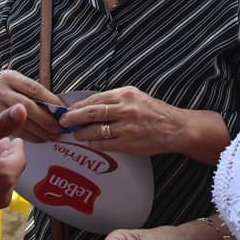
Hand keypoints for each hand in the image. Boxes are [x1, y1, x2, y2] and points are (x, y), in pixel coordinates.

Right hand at [0, 70, 64, 142]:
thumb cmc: (13, 93)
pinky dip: (32, 137)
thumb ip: (37, 94)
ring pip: (22, 122)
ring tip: (54, 136)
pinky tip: (42, 138)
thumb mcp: (21, 85)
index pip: (34, 88)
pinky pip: (17, 132)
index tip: (63, 110)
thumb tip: (60, 109)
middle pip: (27, 106)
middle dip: (46, 119)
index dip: (50, 100)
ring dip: (41, 132)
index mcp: (8, 77)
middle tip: (59, 128)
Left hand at [60, 87, 189, 156]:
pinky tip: (92, 142)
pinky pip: (104, 144)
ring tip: (77, 134)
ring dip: (82, 133)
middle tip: (63, 121)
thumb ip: (114, 99)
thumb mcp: (135, 96)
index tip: (68, 109)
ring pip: (95, 130)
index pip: (95, 99)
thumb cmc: (154, 112)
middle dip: (73, 118)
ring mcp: (127, 128)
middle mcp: (125, 109)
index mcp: (125, 94)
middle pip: (91, 112)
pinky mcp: (129, 144)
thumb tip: (88, 105)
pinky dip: (94, 143)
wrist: (176, 128)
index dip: (78, 105)